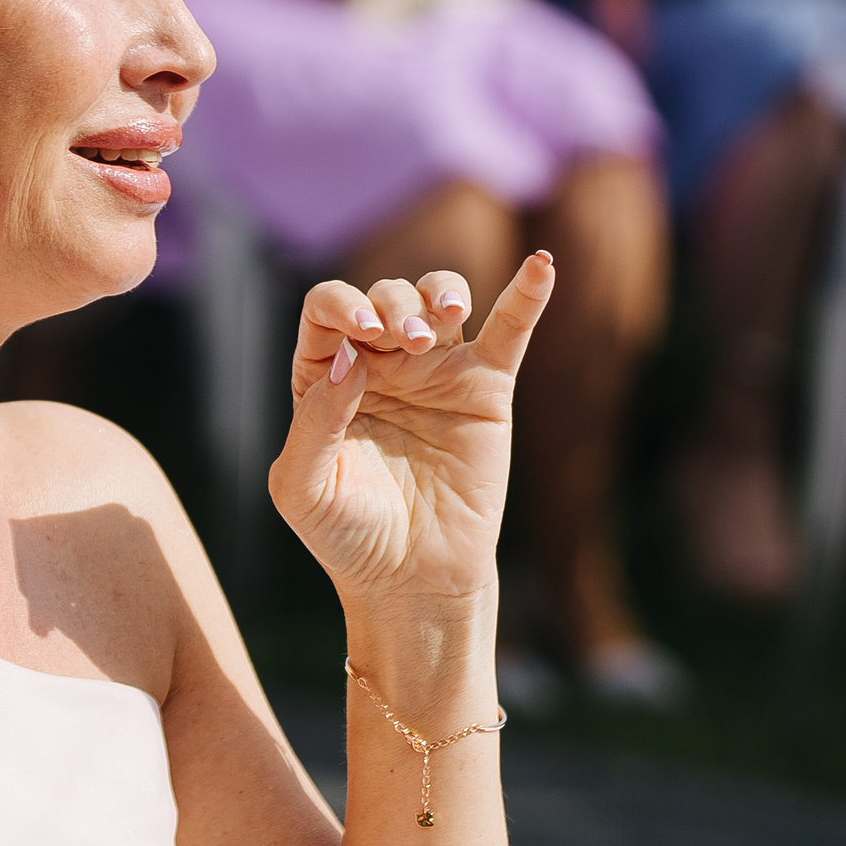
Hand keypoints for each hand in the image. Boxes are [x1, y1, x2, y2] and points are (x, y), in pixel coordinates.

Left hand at [270, 253, 553, 608]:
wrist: (411, 582)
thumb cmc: (346, 536)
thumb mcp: (304, 485)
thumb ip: (315, 419)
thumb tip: (348, 355)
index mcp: (326, 374)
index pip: (326, 309)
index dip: (340, 302)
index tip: (359, 330)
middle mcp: (380, 361)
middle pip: (385, 295)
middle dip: (391, 304)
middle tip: (401, 341)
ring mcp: (435, 371)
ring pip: (439, 297)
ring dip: (438, 294)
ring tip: (433, 326)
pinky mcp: (485, 389)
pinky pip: (508, 331)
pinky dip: (527, 296)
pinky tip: (541, 264)